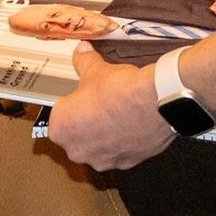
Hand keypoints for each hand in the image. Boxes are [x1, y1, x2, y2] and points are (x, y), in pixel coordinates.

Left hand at [45, 46, 177, 170]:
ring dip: (105, 135)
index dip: (73, 103)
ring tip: (119, 114)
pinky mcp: (124, 164)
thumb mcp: (96, 69)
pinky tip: (132, 125)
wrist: (155, 104)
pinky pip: (119, 152)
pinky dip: (123, 142)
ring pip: (98, 146)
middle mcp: (77, 150)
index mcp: (61, 128)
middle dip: (86, 122)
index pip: (60, 115)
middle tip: (101, 104)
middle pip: (76, 134)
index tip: (83, 96)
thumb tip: (81, 52)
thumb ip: (83, 61)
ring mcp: (101, 160)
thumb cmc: (120, 91)